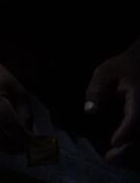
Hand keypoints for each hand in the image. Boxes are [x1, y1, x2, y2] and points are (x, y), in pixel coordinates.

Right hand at [0, 55, 32, 151]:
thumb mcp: (17, 89)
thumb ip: (25, 112)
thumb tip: (28, 133)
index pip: (9, 125)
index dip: (22, 138)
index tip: (32, 144)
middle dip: (12, 145)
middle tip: (24, 147)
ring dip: (2, 146)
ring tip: (14, 146)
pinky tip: (1, 139)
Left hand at [85, 39, 139, 165]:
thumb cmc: (122, 67)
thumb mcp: (105, 72)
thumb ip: (97, 90)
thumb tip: (90, 111)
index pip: (136, 118)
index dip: (126, 132)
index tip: (114, 142)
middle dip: (128, 149)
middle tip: (110, 158)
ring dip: (132, 149)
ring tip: (113, 157)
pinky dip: (132, 141)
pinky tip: (119, 146)